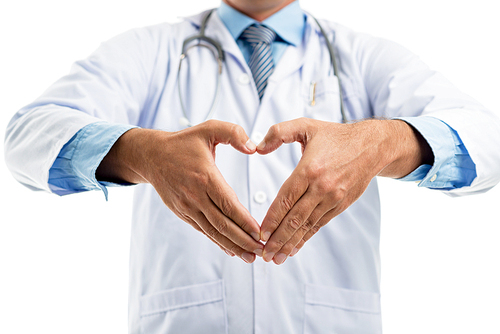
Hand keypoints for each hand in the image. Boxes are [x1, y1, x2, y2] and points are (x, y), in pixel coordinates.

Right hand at [97, 120, 263, 262]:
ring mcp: (187, 206)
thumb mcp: (209, 128)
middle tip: (261, 251)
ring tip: (250, 257)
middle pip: (222, 223)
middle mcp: (195, 195)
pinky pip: (202, 230)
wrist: (152, 156)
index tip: (260, 233)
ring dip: (232, 245)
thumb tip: (253, 148)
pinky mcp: (182, 212)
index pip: (228, 204)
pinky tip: (231, 250)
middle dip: (243, 240)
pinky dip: (217, 241)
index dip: (244, 221)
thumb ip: (234, 133)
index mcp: (205, 176)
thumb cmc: (184, 142)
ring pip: (212, 231)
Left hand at [257, 118, 431, 264]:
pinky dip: (306, 237)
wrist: (372, 146)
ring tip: (277, 258)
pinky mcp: (340, 205)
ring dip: (291, 243)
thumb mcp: (305, 126)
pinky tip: (295, 248)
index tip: (261, 234)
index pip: (286, 199)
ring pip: (307, 225)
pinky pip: (319, 224)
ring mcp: (332, 198)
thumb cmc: (335, 135)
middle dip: (278, 239)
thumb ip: (278, 133)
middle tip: (265, 255)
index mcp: (310, 169)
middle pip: (295, 218)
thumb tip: (256, 148)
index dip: (272, 219)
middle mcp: (321, 187)